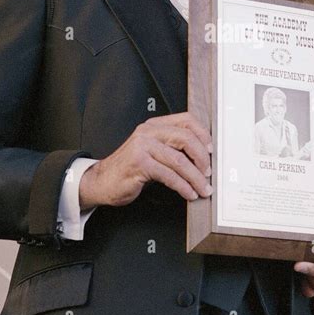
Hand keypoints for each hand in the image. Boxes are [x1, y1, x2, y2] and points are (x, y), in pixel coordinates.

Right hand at [79, 112, 211, 209]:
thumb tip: (202, 156)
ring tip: (203, 188)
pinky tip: (189, 193)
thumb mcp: (152, 152)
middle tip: (209, 173)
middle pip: (186, 138)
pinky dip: (183, 186)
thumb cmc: (129, 168)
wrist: (102, 181)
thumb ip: (172, 148)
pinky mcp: (139, 164)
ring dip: (195, 178)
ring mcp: (143, 147)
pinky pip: (169, 175)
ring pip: (179, 160)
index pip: (186, 120)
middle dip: (202, 158)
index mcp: (154, 126)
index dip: (203, 135)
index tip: (211, 150)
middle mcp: (148, 132)